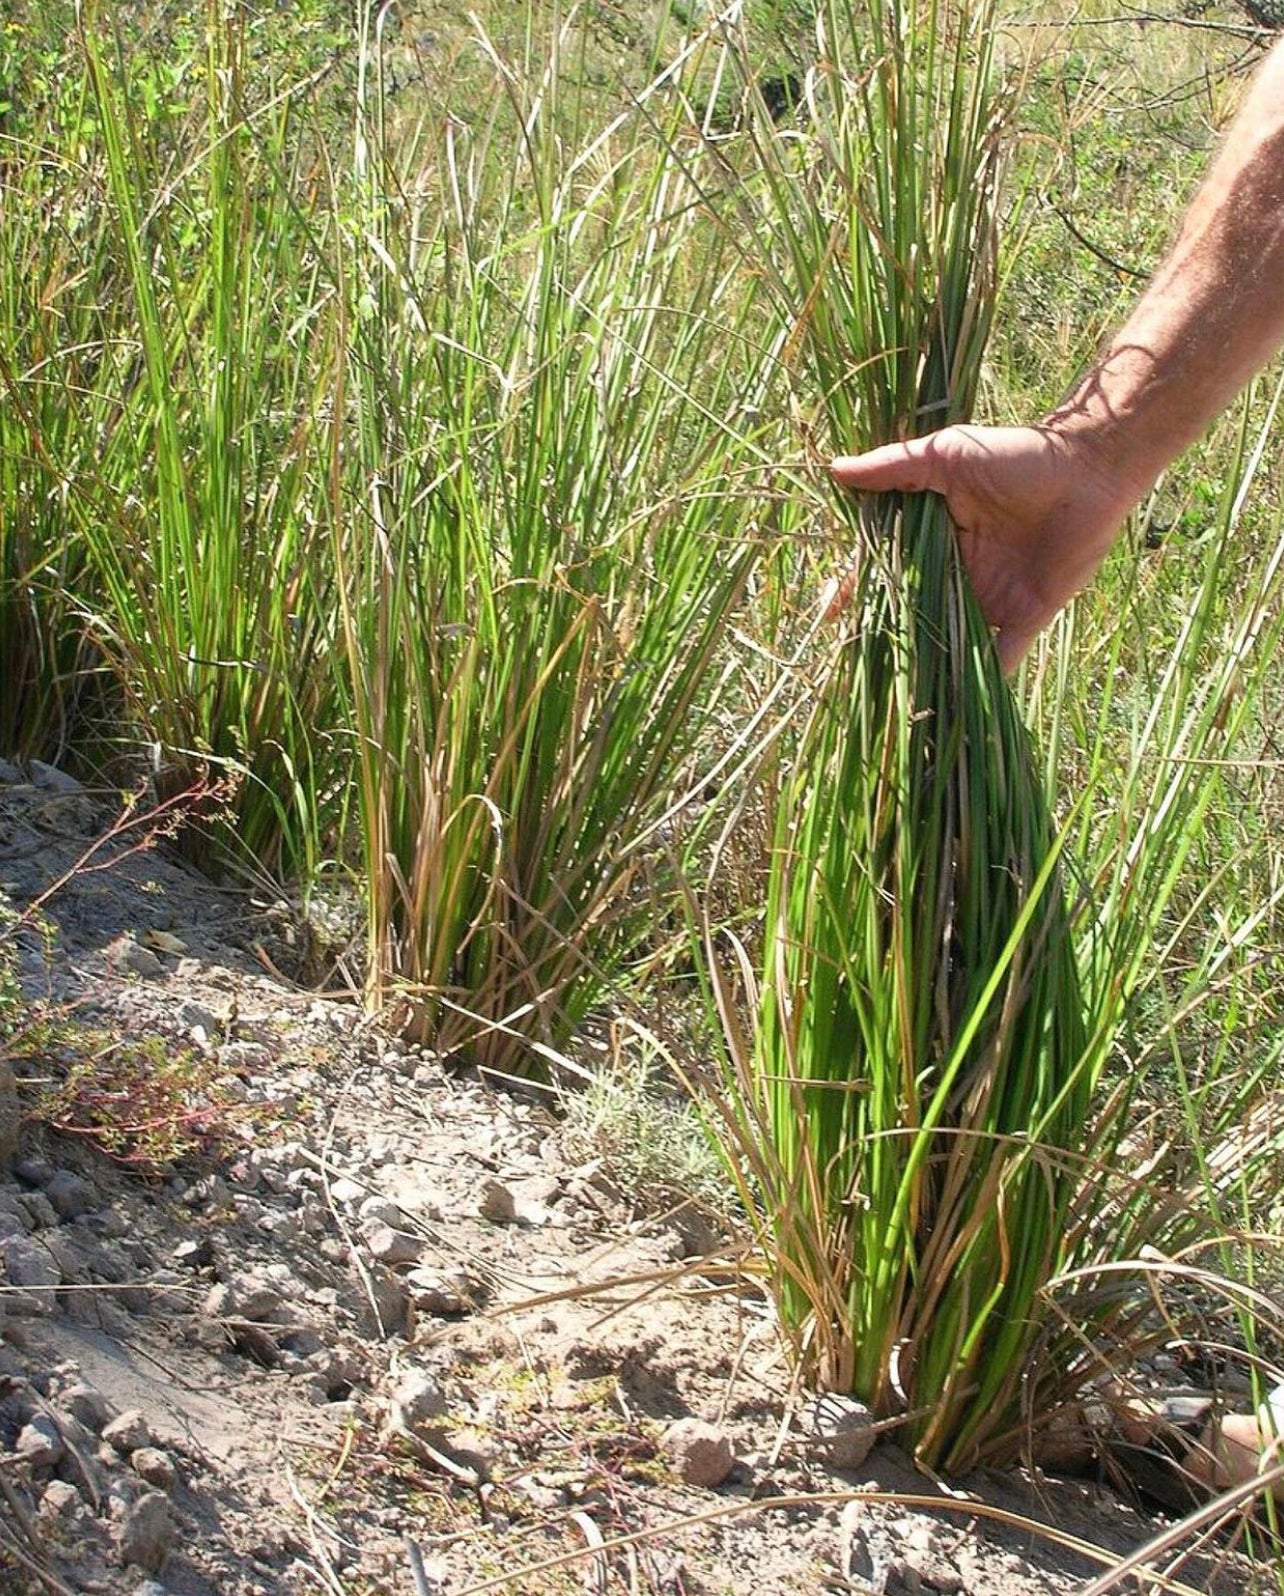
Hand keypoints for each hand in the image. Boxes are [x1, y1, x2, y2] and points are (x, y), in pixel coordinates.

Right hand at [829, 424, 1142, 670]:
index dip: (856, 592)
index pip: (886, 571)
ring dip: (927, 665)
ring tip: (893, 696)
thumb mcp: (947, 456)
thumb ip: (894, 467)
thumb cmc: (1018, 453)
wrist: (1087, 467)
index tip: (829, 614)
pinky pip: (1002, 655)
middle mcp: (958, 574)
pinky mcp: (1027, 614)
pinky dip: (983, 680)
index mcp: (935, 539)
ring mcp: (992, 597)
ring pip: (950, 640)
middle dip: (885, 638)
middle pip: (913, 613)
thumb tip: (836, 470)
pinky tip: (958, 708)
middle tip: (853, 662)